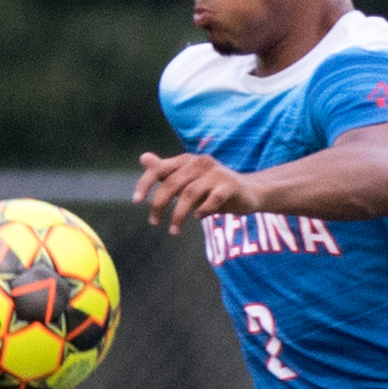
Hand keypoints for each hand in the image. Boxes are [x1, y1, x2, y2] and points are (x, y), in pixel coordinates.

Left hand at [135, 151, 257, 233]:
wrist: (251, 192)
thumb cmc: (215, 188)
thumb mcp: (189, 181)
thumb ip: (167, 172)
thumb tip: (143, 158)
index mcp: (188, 160)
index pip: (160, 169)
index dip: (146, 183)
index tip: (136, 201)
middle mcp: (201, 162)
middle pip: (173, 183)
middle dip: (160, 204)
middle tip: (154, 222)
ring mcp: (217, 173)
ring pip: (190, 194)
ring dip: (179, 214)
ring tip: (174, 230)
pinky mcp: (231, 185)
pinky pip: (212, 200)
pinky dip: (203, 211)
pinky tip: (199, 217)